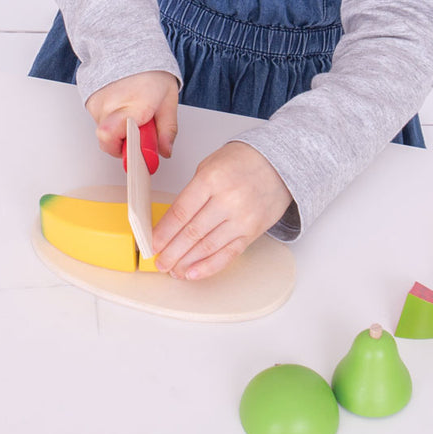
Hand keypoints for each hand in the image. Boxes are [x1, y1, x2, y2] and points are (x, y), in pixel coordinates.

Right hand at [84, 71, 178, 160]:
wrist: (129, 46)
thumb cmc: (151, 70)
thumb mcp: (168, 100)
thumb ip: (167, 130)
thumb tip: (165, 151)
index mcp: (136, 106)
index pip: (116, 140)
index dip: (125, 154)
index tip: (137, 160)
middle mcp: (112, 106)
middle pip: (108, 141)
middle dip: (123, 143)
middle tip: (137, 132)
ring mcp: (98, 103)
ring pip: (104, 132)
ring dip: (117, 131)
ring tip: (131, 113)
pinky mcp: (90, 101)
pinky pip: (99, 121)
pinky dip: (110, 120)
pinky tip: (121, 107)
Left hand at [151, 142, 291, 279]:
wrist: (279, 163)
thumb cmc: (242, 161)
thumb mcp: (209, 166)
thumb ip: (192, 192)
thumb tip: (172, 222)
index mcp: (211, 180)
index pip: (181, 212)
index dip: (164, 232)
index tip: (153, 243)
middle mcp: (227, 200)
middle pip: (192, 232)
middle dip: (172, 251)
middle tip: (159, 262)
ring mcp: (242, 218)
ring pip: (208, 246)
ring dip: (187, 262)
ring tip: (173, 270)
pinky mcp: (253, 232)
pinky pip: (229, 254)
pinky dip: (209, 266)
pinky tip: (194, 272)